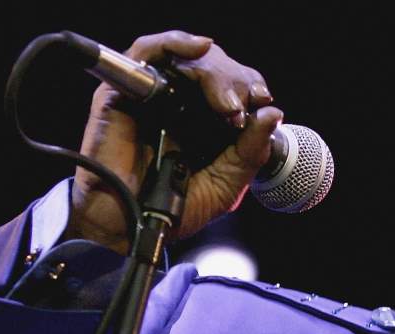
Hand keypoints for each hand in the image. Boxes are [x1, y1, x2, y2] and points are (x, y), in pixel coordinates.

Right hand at [65, 30, 282, 251]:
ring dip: (214, 71)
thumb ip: (250, 152)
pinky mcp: (122, 94)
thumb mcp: (226, 185)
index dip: (251, 86)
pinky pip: (146, 52)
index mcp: (205, 122)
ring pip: (187, 58)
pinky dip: (174, 43)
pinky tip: (200, 49)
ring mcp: (151, 96)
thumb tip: (272, 114)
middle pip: (214, 67)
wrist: (130, 228)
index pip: (234, 85)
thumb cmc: (172, 211)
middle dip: (236, 81)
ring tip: (226, 102)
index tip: (263, 101)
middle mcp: (180, 104)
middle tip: (238, 109)